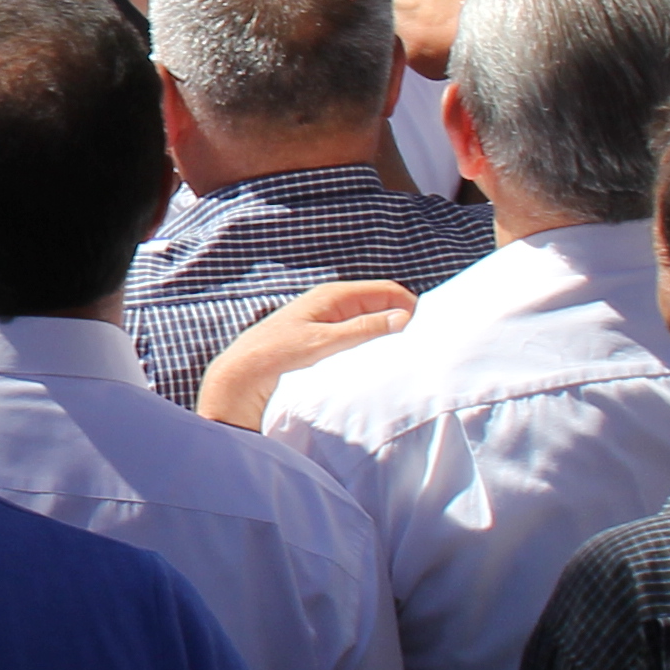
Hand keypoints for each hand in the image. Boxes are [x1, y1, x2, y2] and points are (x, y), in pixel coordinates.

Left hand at [195, 279, 417, 429]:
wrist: (240, 378)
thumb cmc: (277, 355)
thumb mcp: (325, 342)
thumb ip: (364, 330)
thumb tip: (404, 317)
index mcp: (334, 296)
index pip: (387, 291)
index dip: (410, 306)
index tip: (429, 330)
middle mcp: (332, 305)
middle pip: (380, 307)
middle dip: (401, 322)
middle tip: (422, 345)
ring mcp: (328, 323)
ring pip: (369, 325)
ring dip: (386, 337)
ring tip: (404, 356)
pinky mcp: (322, 343)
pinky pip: (356, 340)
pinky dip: (370, 348)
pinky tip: (378, 364)